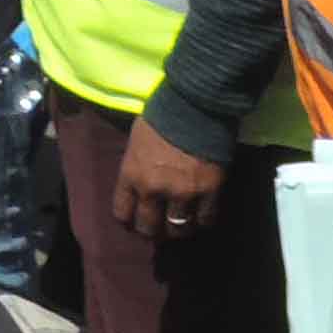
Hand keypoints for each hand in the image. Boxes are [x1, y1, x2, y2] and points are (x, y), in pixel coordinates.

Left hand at [110, 117, 222, 245]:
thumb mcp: (137, 138)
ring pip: (178, 229)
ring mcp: (182, 192)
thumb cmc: (163, 112)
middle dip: (152, 230)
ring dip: (178, 230)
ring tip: (182, 226)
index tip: (134, 220)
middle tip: (158, 228)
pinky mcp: (209, 191)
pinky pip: (206, 219)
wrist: (196, 102)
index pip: (122, 211)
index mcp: (131, 174)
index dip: (128, 219)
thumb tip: (140, 179)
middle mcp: (153, 189)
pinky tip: (203, 216)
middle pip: (148, 226)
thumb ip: (137, 164)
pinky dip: (204, 220)